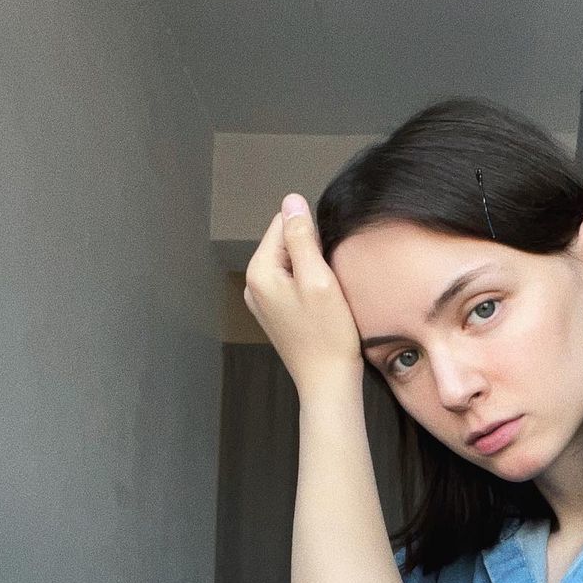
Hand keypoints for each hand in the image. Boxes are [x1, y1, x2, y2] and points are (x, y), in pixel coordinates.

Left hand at [243, 193, 362, 395]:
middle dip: (310, 255)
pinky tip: (321, 308)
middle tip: (328, 285)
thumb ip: (302, 237)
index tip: (325, 265)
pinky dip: (309, 288)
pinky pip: (293, 284)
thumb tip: (292, 200)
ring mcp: (263, 301)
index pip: (284, 223)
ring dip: (312, 272)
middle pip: (285, 243)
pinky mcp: (276, 314)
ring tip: (326, 298)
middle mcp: (253, 284)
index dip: (312, 237)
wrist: (328, 382)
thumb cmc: (328, 335)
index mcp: (259, 271)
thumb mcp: (319, 279)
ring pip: (291, 264)